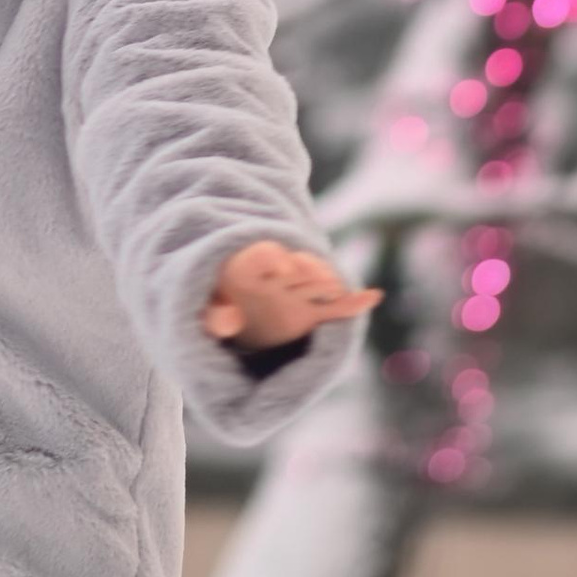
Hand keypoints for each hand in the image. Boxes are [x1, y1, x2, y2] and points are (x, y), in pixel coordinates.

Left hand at [202, 238, 379, 354]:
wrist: (226, 311)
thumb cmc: (211, 306)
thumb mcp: (203, 311)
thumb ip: (214, 316)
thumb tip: (229, 321)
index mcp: (246, 267)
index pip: (263, 255)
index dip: (274, 259)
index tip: (283, 268)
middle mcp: (275, 276)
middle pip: (297, 267)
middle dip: (307, 271)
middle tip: (316, 277)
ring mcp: (294, 293)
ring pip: (317, 283)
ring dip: (326, 284)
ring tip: (334, 288)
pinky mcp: (307, 314)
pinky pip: (332, 308)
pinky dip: (351, 303)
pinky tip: (373, 297)